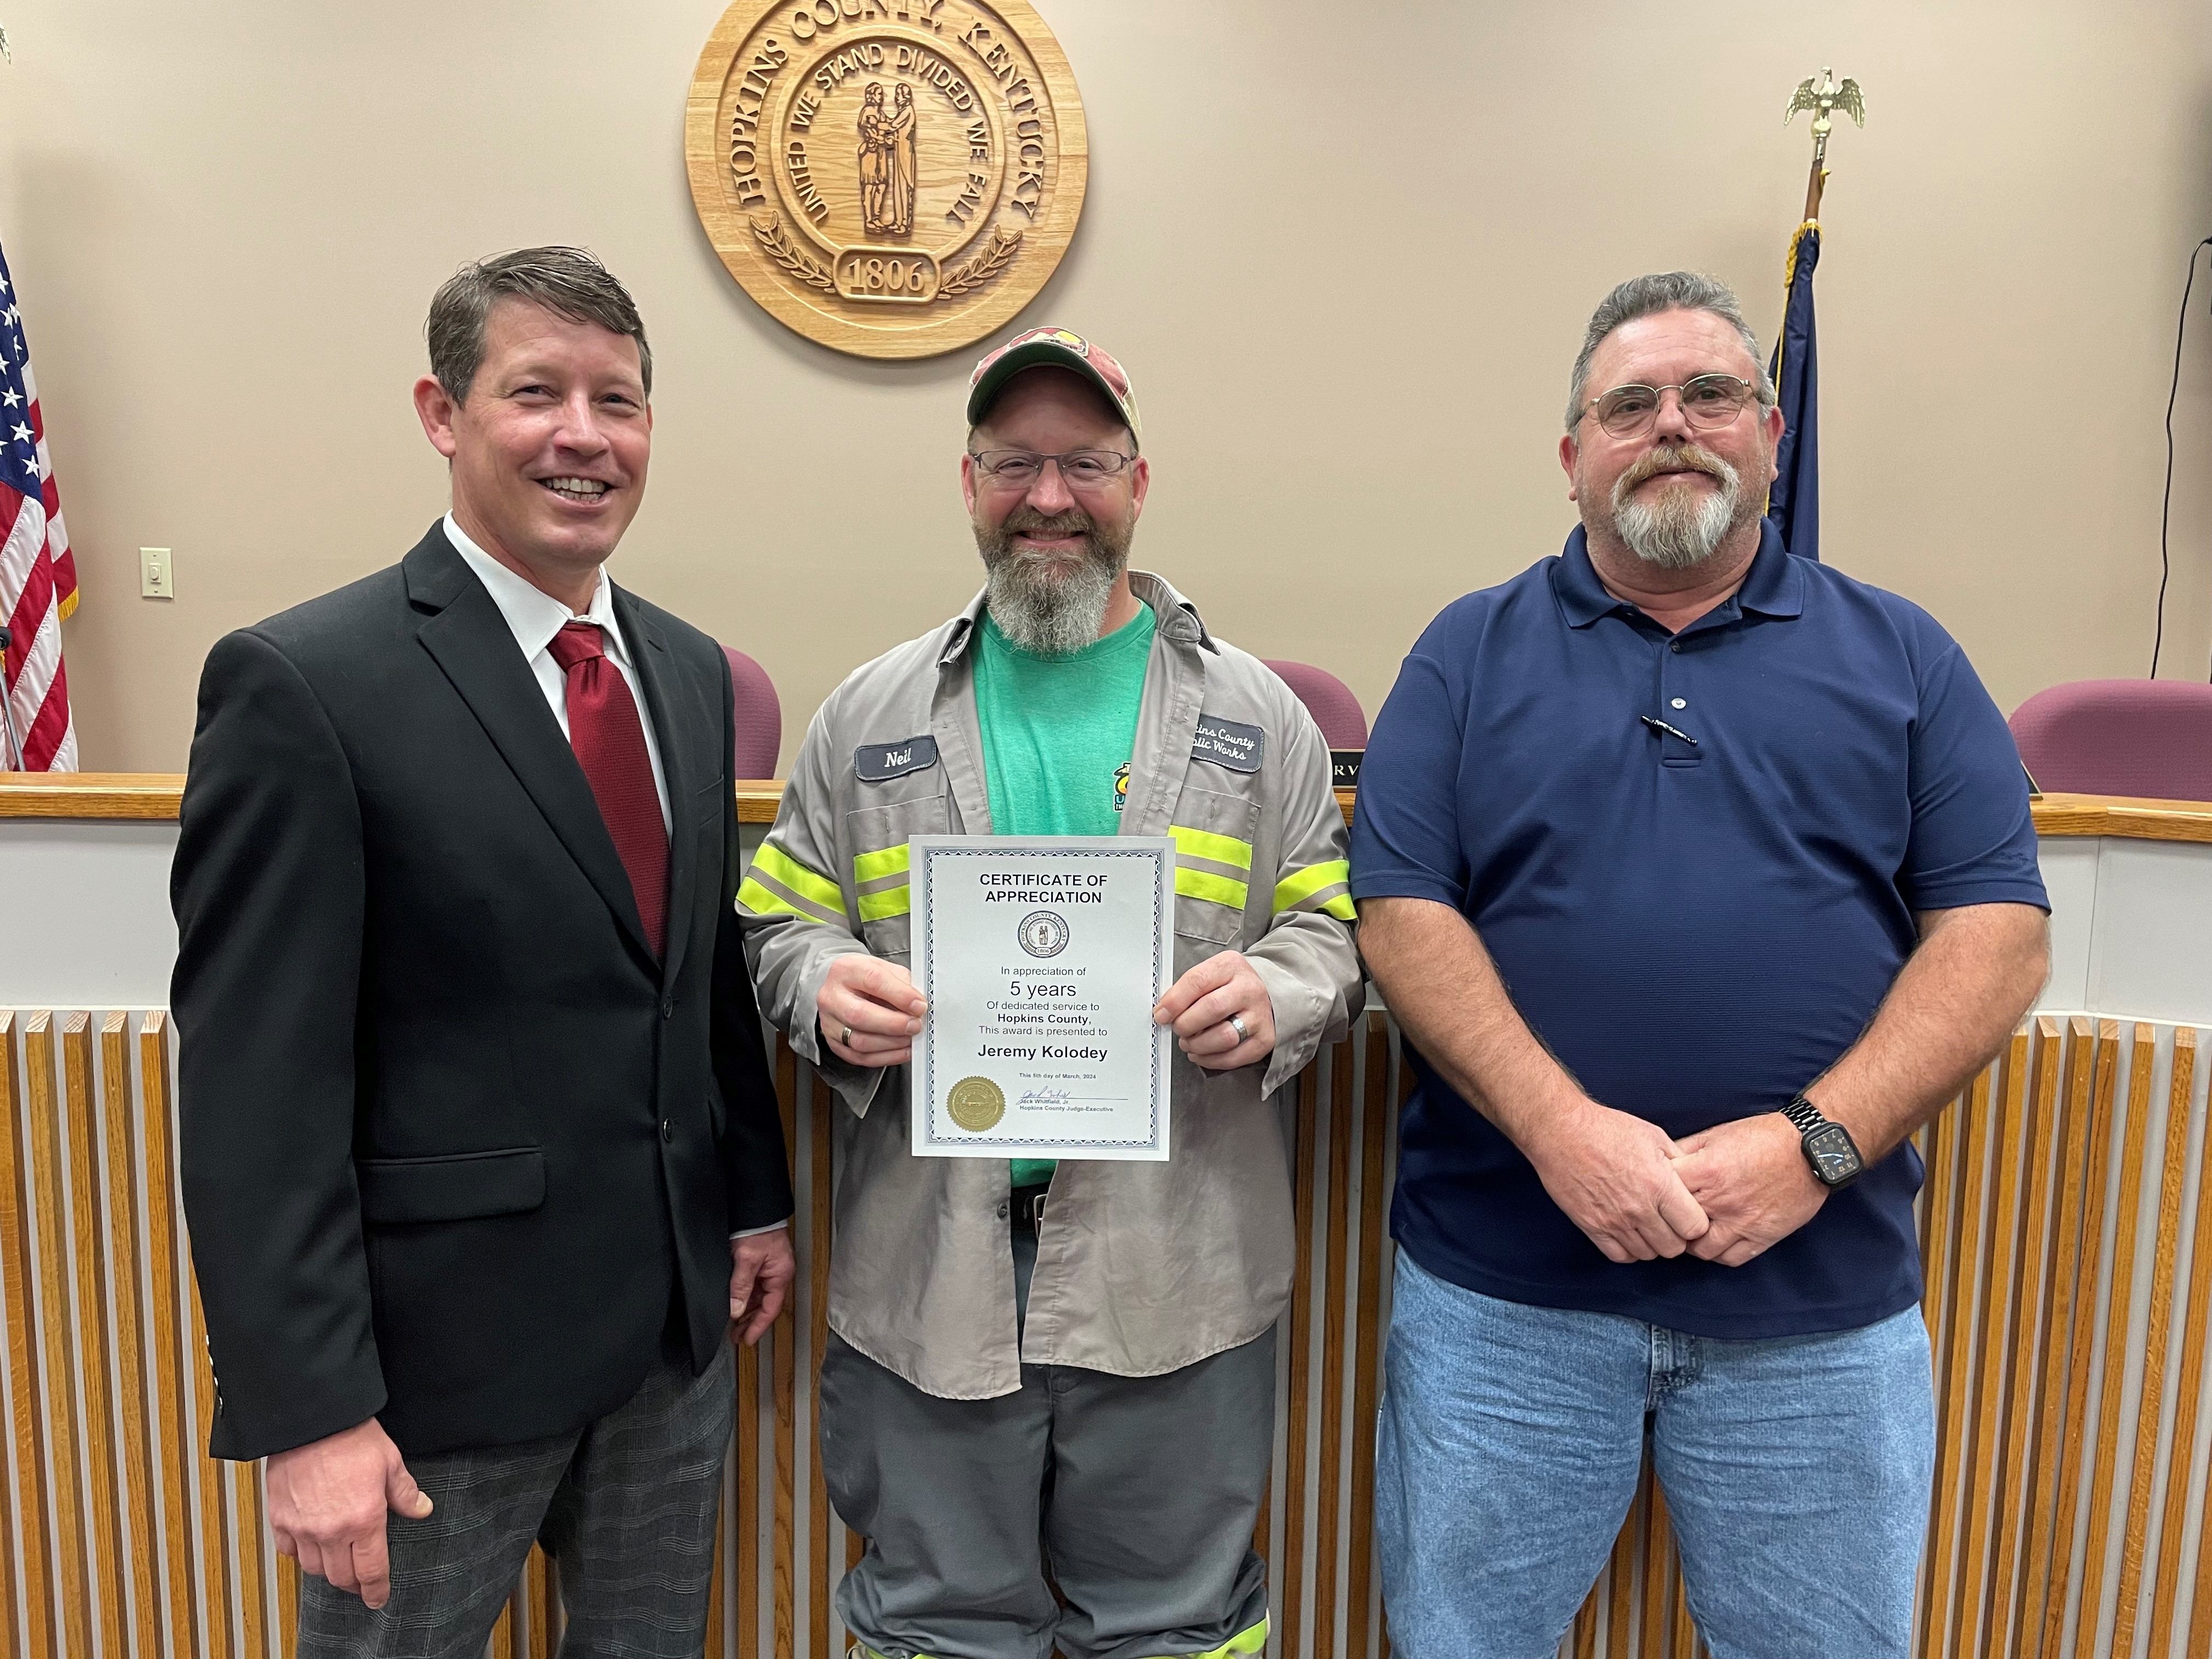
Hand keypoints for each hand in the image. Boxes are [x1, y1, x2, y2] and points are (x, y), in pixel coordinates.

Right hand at [266, 1417, 432, 1607]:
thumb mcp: (390, 1462)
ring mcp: (302, 1527)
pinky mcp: (280, 1518)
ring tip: (337, 1562)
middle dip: (353, 1584)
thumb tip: (421, 1509)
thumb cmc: (352, 1436)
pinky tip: (310, 1544)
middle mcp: (331, 1531)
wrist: (312, 1420)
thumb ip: (404, 1493)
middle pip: (341, 1577)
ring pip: (313, 1568)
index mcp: (364, 1520)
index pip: (371, 1570)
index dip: (376, 1589)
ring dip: (327, 1570)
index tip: (378, 1598)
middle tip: (360, 1581)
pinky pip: (288, 1550)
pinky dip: (300, 1553)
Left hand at [729, 1227, 795, 1343]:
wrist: (756, 1209)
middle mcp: (777, 1275)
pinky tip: (734, 1304)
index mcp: (781, 1275)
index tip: (746, 1340)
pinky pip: (754, 1287)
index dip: (758, 1327)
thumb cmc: (757, 1229)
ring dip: (746, 1311)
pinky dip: (745, 1298)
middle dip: (750, 1322)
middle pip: (765, 1305)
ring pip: (758, 1297)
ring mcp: (769, 1270)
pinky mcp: (760, 1264)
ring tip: (732, 1324)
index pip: (770, 1309)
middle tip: (735, 1336)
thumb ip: (741, 1286)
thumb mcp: (746, 1260)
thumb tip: (736, 1310)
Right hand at [818, 954, 925, 1067]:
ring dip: (892, 1043)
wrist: (840, 989)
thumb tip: (917, 1004)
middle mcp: (832, 997)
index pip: (873, 981)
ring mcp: (829, 1023)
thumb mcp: (883, 968)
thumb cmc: (862, 979)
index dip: (900, 995)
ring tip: (910, 1038)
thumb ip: (901, 982)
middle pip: (860, 1015)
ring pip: (860, 1041)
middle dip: (894, 1024)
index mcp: (846, 970)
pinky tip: (901, 1050)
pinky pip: (860, 1057)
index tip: (919, 1005)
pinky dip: (886, 1057)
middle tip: (915, 1025)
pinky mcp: (834, 1044)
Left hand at [1153, 950, 1274, 1069]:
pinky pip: (1233, 1057)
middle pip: (1212, 1009)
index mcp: (1231, 966)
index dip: (1175, 1001)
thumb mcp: (1211, 973)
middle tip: (1178, 1028)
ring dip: (1198, 1044)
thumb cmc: (1230, 985)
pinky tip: (1201, 1053)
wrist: (1266, 994)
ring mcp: (1259, 1016)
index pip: (1198, 981)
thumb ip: (1188, 988)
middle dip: (1186, 1024)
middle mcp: (1249, 989)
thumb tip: (1164, 1011)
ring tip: (1189, 1042)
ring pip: (1224, 1037)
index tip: (1161, 1014)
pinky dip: (1210, 1059)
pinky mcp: (1263, 1040)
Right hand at [1525, 1101, 1709, 1263]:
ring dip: (1652, 1244)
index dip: (1696, 1223)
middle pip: (1673, 1248)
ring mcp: (1614, 1220)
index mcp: (1660, 1184)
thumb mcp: (1653, 1135)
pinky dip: (1628, 1250)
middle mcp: (1639, 1208)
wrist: (1561, 1131)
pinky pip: (1620, 1256)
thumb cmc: (1606, 1128)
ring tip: (1647, 1226)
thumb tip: (1692, 1179)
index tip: (1688, 1215)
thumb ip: (1678, 1161)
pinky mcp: (1591, 1226)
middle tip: (1669, 1222)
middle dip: (1676, 1237)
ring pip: (1648, 1255)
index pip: (1696, 1228)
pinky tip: (1628, 1233)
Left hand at [1670, 1114, 1826, 1266]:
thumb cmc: (1762, 1137)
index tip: (1655, 1192)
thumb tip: (1660, 1160)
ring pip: (1700, 1249)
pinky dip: (1718, 1253)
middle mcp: (1721, 1201)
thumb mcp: (1716, 1134)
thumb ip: (1685, 1149)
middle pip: (1677, 1223)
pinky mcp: (1762, 1236)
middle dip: (1668, 1221)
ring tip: (1690, 1232)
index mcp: (1706, 1171)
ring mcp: (1741, 1222)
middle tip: (1667, 1218)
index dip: (1655, 1192)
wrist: (1810, 1150)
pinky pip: (1730, 1258)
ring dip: (1691, 1243)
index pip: (1664, 1191)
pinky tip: (1715, 1241)